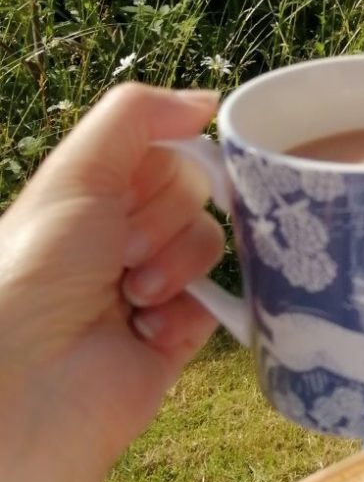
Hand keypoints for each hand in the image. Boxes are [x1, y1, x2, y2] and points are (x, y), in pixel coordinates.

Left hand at [0, 84, 224, 480]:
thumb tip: (208, 101)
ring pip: (210, 245)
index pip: (165, 154)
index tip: (127, 196)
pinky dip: (187, 313)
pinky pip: (216, 304)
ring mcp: (150, 287)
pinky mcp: (173, 337)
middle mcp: (119, 237)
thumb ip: (138, 116)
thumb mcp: (76, 172)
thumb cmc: (35, 270)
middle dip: (163, 220)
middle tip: (120, 252)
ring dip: (174, 266)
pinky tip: (146, 331)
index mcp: (91, 196)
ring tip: (131, 297)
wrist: (28, 381)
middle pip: (194, 195)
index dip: (161, 170)